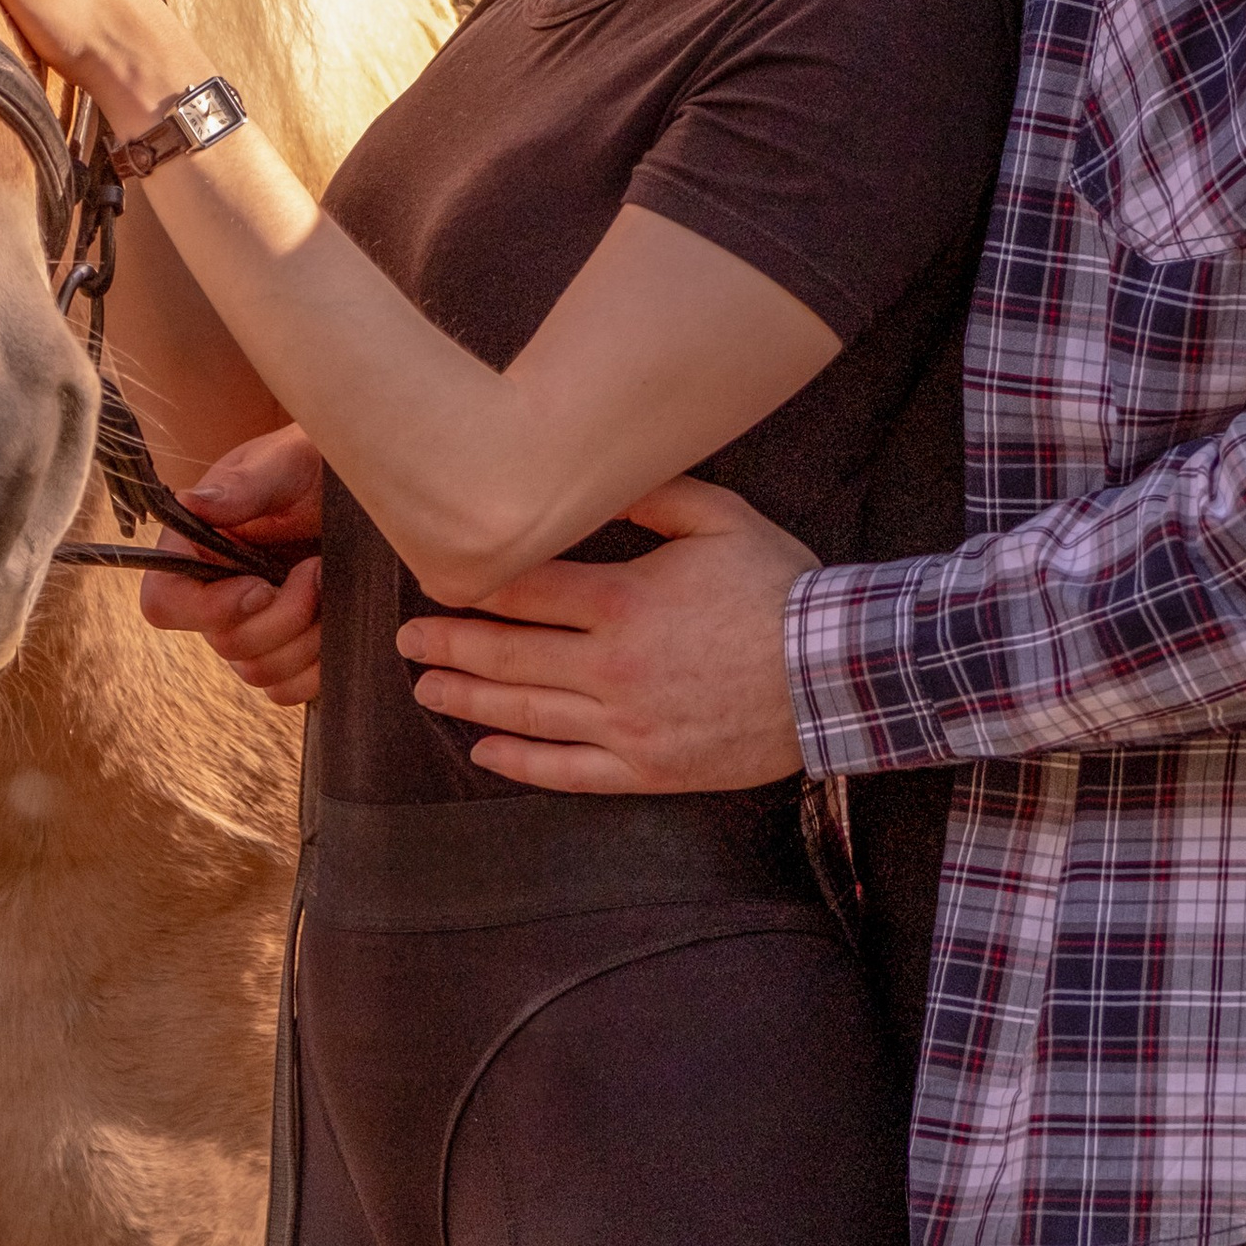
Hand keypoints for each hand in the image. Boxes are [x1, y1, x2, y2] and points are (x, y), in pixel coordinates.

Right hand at [140, 424, 324, 704]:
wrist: (367, 491)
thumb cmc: (316, 465)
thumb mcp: (285, 463)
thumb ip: (242, 486)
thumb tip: (191, 503)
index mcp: (194, 549)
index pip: (163, 604)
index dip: (208, 609)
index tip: (260, 585)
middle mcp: (214, 595)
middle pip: (224, 644)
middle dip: (283, 614)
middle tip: (317, 568)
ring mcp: (250, 629)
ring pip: (259, 672)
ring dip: (306, 637)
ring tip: (331, 586)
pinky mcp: (286, 652)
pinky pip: (287, 690)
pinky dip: (317, 665)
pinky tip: (337, 622)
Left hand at [397, 473, 811, 790]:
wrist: (839, 674)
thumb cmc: (780, 590)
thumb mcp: (721, 519)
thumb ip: (652, 496)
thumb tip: (597, 473)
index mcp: (623, 602)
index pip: (523, 592)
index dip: (470, 587)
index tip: (435, 580)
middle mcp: (612, 668)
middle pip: (508, 656)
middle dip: (448, 646)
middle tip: (407, 641)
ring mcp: (627, 725)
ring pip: (526, 714)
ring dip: (468, 700)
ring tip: (427, 688)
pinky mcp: (649, 768)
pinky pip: (569, 772)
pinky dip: (520, 763)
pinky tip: (485, 751)